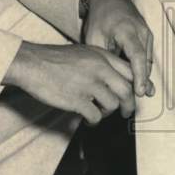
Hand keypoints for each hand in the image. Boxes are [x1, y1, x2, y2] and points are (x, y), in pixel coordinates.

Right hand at [4, 41, 135, 123]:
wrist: (32, 63)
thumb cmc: (55, 59)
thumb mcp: (85, 52)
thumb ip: (102, 62)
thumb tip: (118, 78)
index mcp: (102, 56)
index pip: (131, 71)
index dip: (139, 85)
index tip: (142, 95)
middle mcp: (99, 69)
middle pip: (126, 91)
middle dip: (129, 105)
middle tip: (126, 112)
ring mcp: (89, 84)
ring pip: (113, 104)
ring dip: (108, 112)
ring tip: (99, 112)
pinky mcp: (77, 100)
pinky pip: (96, 116)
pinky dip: (94, 121)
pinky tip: (89, 120)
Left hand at [82, 0, 154, 96]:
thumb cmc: (100, 17)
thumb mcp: (94, 36)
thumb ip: (102, 56)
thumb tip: (104, 80)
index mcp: (127, 30)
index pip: (137, 56)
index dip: (138, 76)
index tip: (138, 92)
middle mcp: (142, 32)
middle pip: (145, 62)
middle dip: (142, 83)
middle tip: (134, 104)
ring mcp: (147, 34)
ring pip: (147, 61)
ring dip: (143, 78)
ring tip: (137, 98)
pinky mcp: (147, 37)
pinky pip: (146, 57)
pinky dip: (142, 70)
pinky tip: (138, 85)